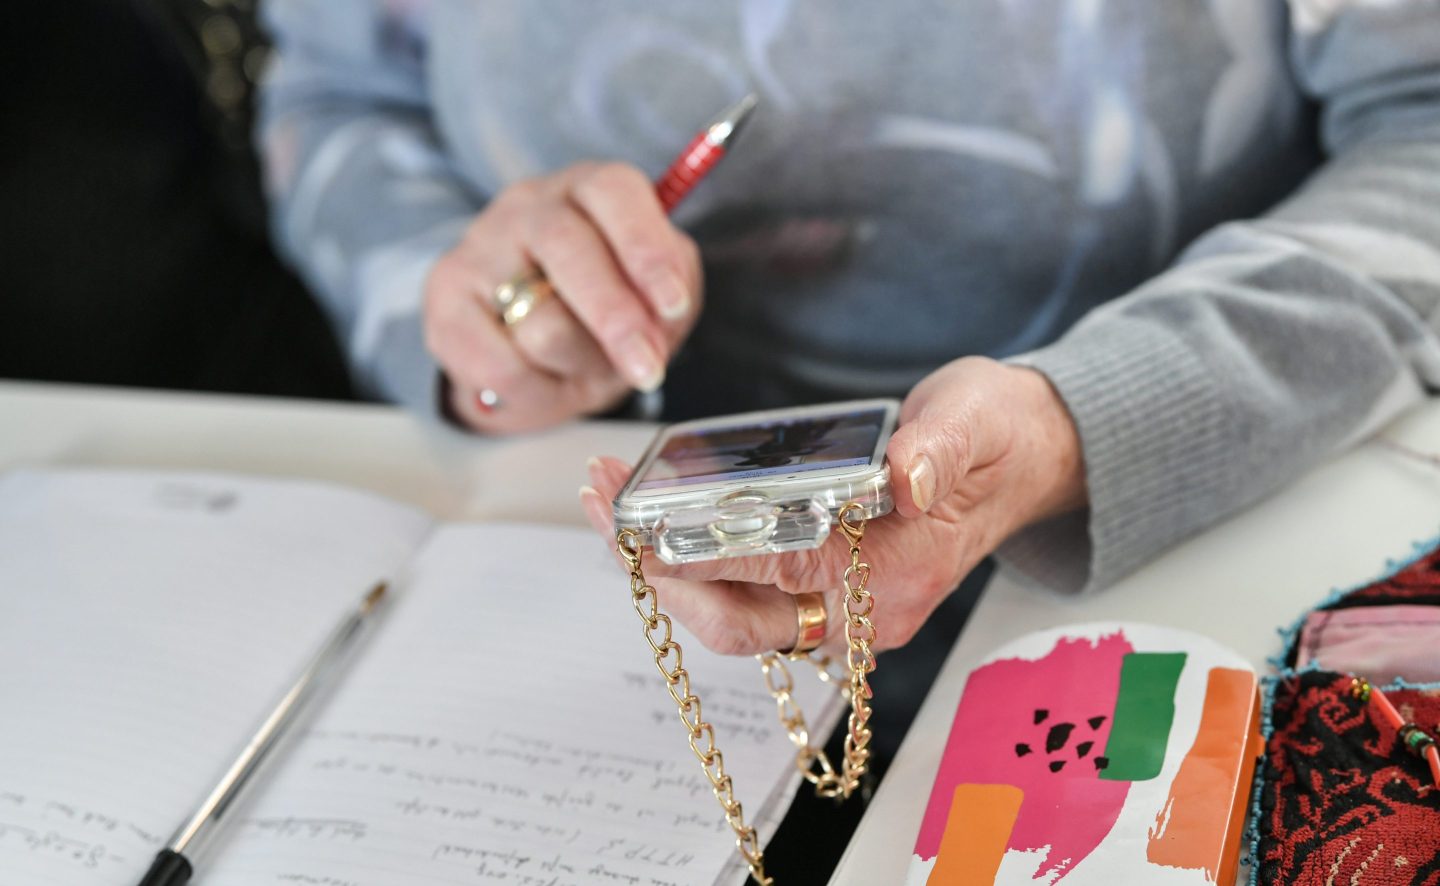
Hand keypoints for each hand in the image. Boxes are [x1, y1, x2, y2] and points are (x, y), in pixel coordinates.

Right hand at [424, 162, 702, 432]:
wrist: (521, 350)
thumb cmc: (598, 314)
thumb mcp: (650, 303)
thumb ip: (666, 301)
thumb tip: (661, 318)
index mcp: (590, 190)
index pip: (614, 192)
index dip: (646, 248)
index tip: (673, 302)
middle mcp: (530, 206)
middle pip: (569, 249)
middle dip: (616, 319)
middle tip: (646, 368)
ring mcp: (480, 247)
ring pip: (540, 320)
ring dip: (577, 363)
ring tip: (581, 368)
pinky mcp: (444, 298)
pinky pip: (500, 365)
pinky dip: (536, 392)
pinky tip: (541, 383)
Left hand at [578, 357, 1086, 654]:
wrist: (1022, 460)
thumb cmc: (997, 439)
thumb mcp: (976, 420)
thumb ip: (940, 447)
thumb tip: (904, 474)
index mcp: (894, 579)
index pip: (776, 579)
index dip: (698, 555)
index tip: (637, 522)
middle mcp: (861, 611)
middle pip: (735, 619)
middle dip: (656, 570)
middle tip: (602, 507)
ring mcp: (840, 606)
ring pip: (730, 612)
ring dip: (662, 565)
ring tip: (608, 501)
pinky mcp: (823, 587)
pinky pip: (743, 592)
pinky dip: (691, 559)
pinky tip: (655, 514)